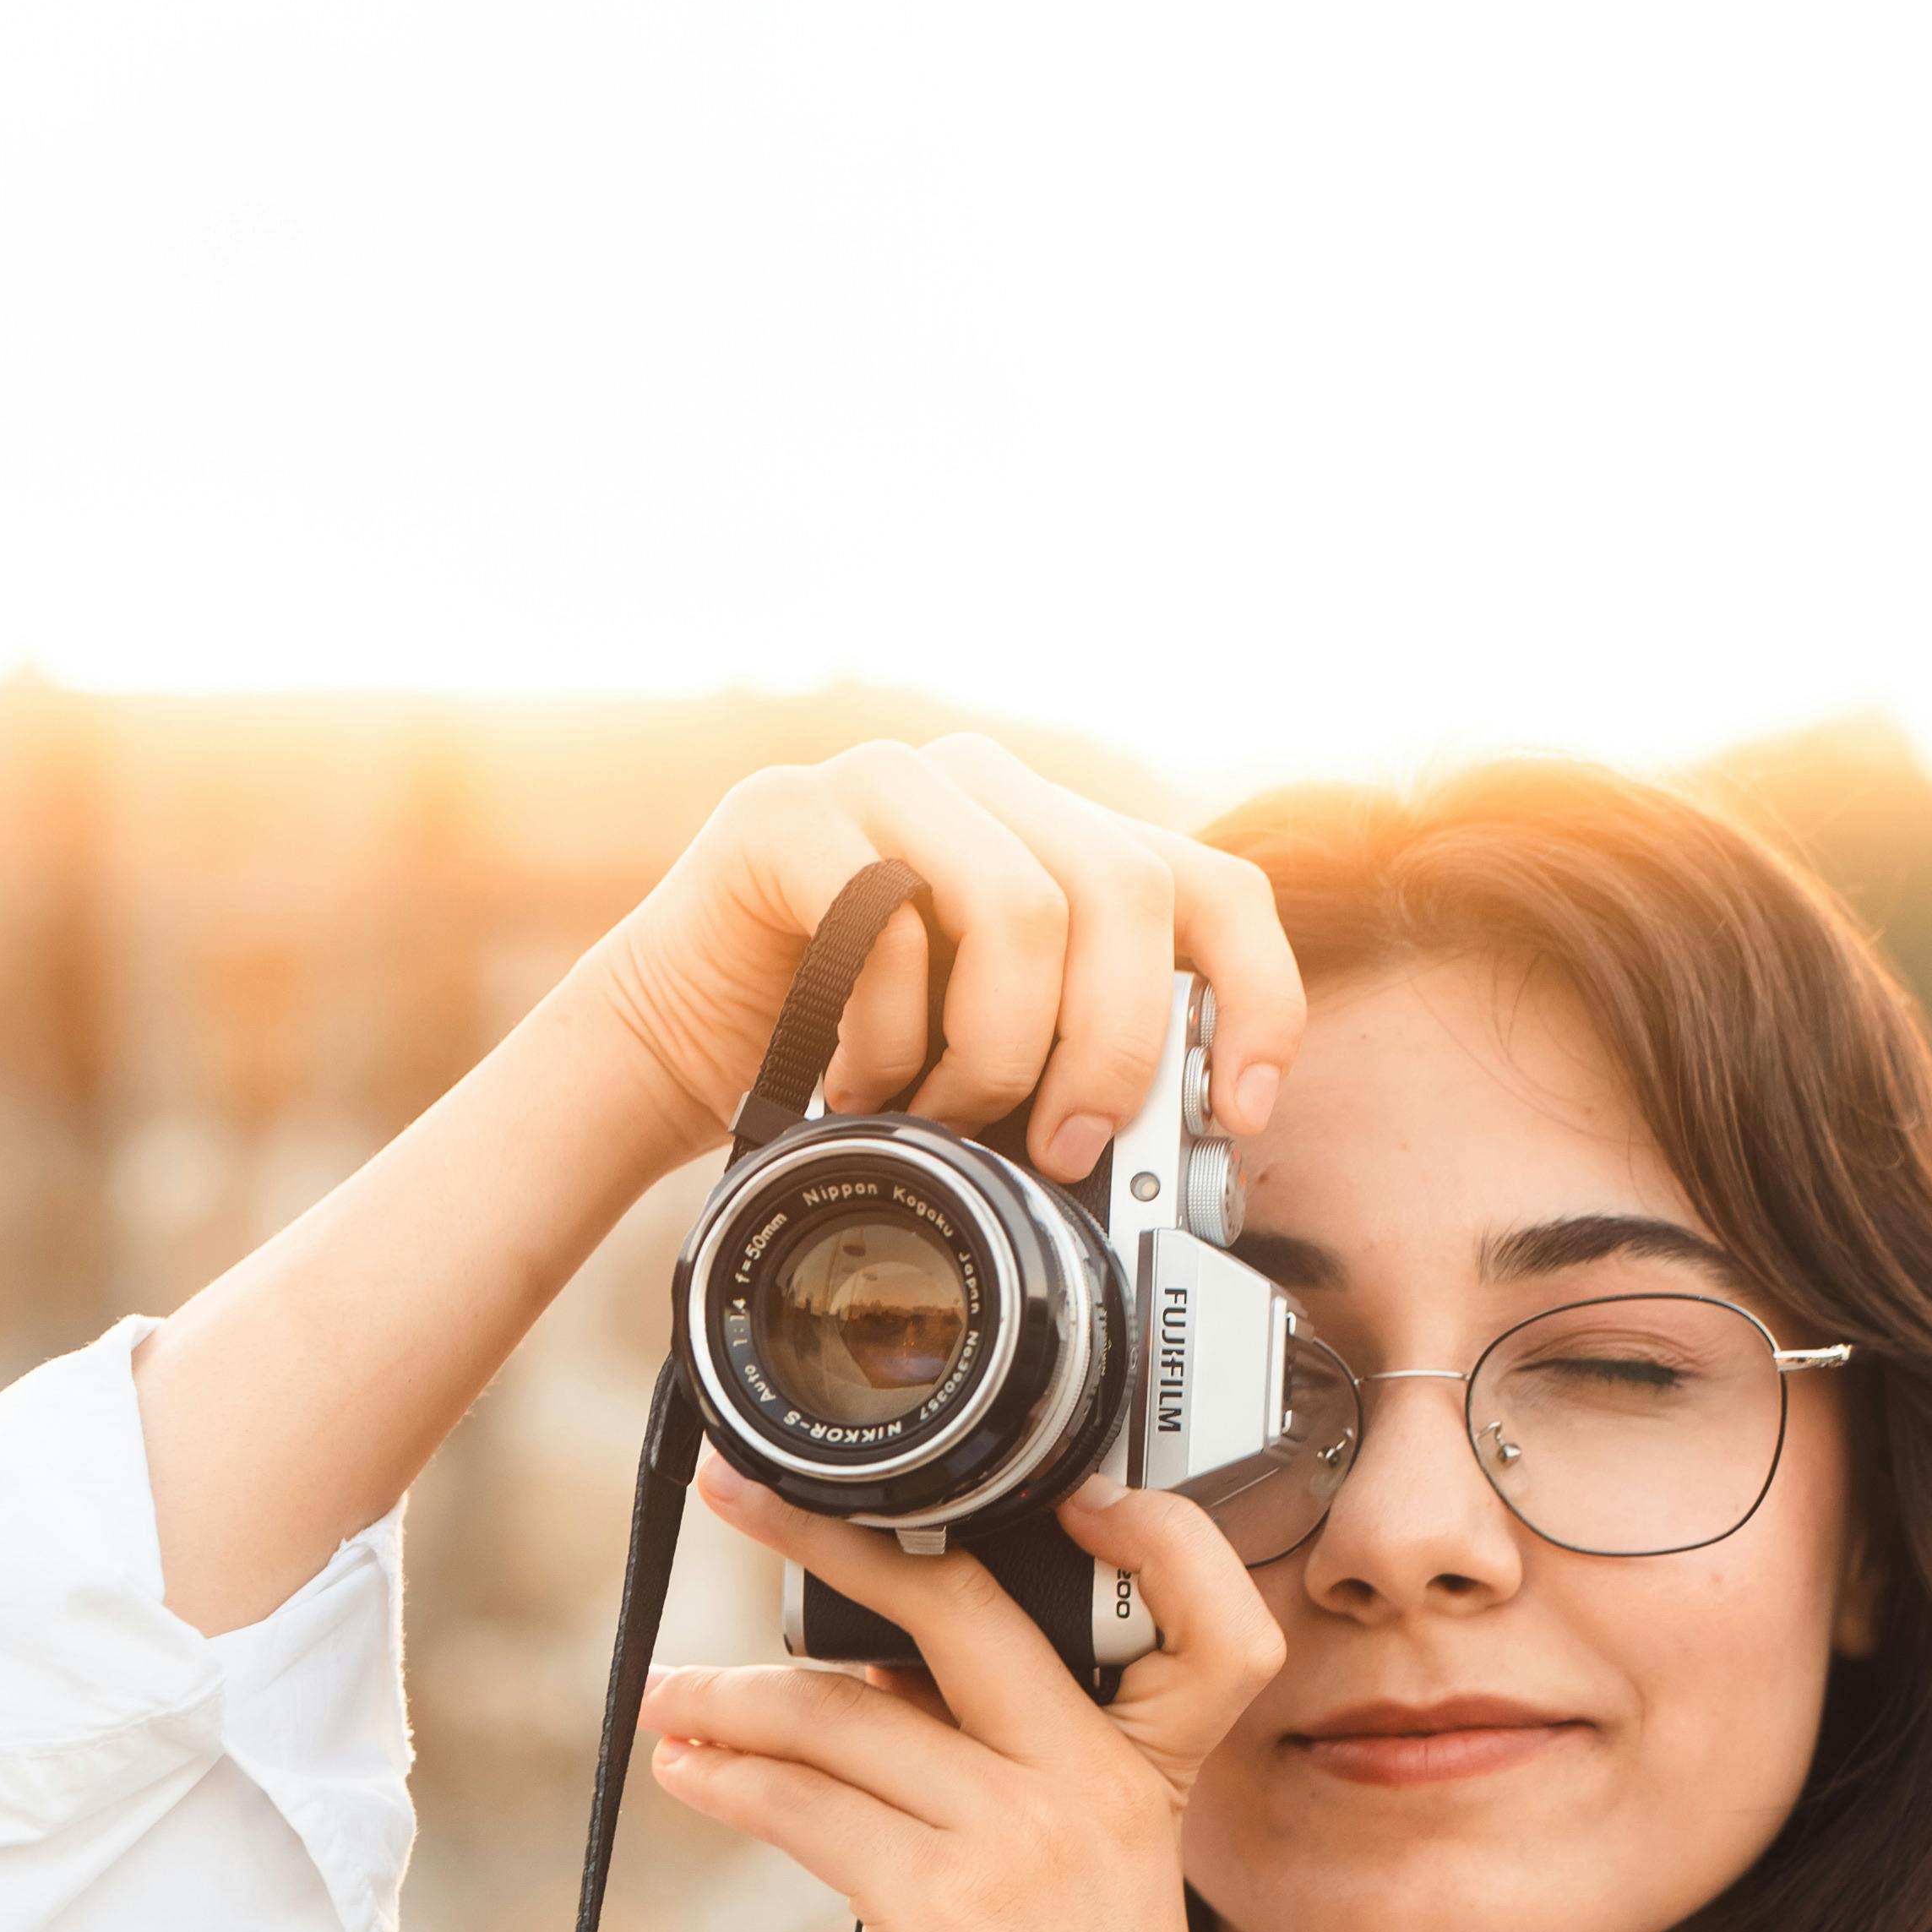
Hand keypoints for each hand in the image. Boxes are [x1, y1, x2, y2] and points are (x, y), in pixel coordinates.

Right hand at [585, 730, 1306, 1180]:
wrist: (674, 1048)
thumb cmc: (850, 1057)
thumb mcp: (1001, 1057)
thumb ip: (1090, 1054)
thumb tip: (1202, 1138)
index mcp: (1062, 836)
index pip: (1215, 886)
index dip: (1256, 1000)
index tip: (1237, 1112)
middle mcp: (989, 785)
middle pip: (1127, 895)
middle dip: (1111, 1050)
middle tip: (1063, 1149)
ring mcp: (890, 781)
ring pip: (1022, 909)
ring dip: (993, 1054)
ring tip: (942, 1116)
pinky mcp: (790, 812)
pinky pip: (889, 924)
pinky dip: (888, 1038)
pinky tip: (858, 1084)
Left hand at [650, 1455, 1287, 1931]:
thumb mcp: (1096, 1892)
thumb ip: (1017, 1785)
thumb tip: (869, 1700)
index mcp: (1149, 1775)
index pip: (1197, 1615)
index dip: (1146, 1530)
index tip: (1040, 1487)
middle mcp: (1093, 1784)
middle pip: (958, 1612)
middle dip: (828, 1538)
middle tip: (737, 1492)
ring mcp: (1019, 1836)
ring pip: (846, 1715)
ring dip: (733, 1699)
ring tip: (670, 1700)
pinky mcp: (940, 1903)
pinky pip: (806, 1806)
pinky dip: (730, 1780)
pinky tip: (688, 1772)